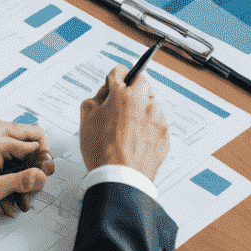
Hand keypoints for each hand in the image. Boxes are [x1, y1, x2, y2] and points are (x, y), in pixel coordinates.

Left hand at [0, 120, 54, 216]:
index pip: (36, 145)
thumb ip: (18, 182)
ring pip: (25, 148)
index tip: (40, 182)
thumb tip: (41, 177)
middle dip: (36, 167)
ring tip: (18, 198)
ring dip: (25, 173)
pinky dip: (14, 172)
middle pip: (34, 141)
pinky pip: (13, 153)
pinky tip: (8, 193)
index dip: (41, 165)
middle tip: (32, 188)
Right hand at [79, 66, 170, 180]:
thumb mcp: (86, 122)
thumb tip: (100, 98)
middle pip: (140, 81)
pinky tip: (136, 140)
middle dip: (131, 88)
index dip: (113, 79)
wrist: (120, 179)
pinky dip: (149, 127)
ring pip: (150, 103)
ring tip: (127, 129)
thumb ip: (93, 102)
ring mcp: (157, 117)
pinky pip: (157, 122)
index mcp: (122, 95)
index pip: (120, 71)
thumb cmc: (103, 153)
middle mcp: (143, 102)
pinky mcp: (164, 132)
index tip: (113, 84)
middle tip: (121, 103)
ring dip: (141, 109)